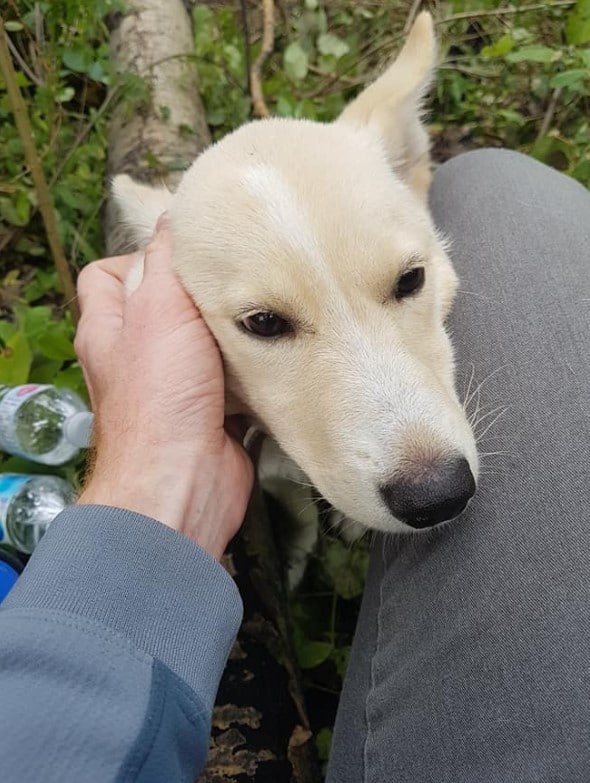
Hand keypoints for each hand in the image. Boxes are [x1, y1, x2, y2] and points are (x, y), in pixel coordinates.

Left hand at [75, 217, 253, 558]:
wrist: (185, 481)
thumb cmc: (161, 395)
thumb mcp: (159, 311)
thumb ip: (167, 261)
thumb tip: (175, 219)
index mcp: (109, 330)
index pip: (110, 276)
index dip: (141, 257)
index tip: (188, 252)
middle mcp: (138, 357)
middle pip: (165, 307)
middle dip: (202, 292)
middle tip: (241, 276)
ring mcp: (176, 387)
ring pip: (204, 343)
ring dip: (233, 330)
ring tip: (267, 306)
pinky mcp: (214, 411)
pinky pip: (234, 377)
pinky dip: (253, 366)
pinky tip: (280, 348)